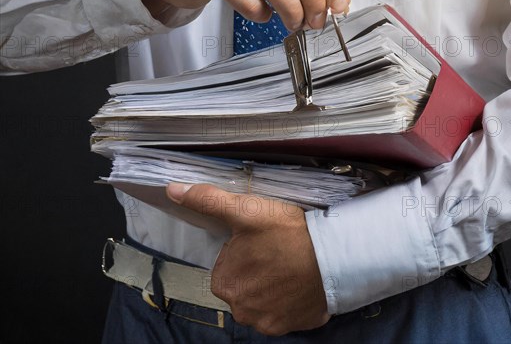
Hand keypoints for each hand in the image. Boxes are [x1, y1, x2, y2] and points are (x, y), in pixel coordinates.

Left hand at [166, 183, 330, 335]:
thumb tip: (172, 190)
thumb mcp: (245, 210)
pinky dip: (288, 299)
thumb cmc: (285, 233)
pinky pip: (283, 311)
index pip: (226, 266)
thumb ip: (208, 201)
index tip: (261, 240)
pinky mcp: (291, 327)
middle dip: (255, 270)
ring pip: (262, 299)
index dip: (242, 251)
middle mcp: (242, 311)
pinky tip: (299, 281)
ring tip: (289, 264)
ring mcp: (268, 322)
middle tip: (276, 250)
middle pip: (243, 284)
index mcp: (225, 284)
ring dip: (272, 285)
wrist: (332, 257)